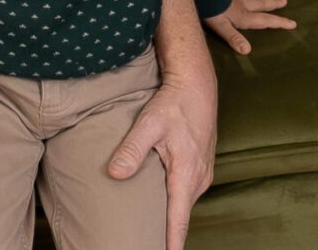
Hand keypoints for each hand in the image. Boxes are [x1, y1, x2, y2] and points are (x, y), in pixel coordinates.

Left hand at [107, 79, 214, 249]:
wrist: (197, 84)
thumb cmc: (173, 103)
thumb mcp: (149, 124)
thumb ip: (132, 149)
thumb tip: (115, 174)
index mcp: (186, 175)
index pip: (178, 222)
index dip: (170, 244)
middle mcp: (198, 180)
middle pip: (180, 217)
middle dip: (166, 235)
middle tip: (144, 244)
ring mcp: (202, 174)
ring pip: (183, 205)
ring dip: (170, 218)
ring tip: (151, 232)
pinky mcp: (200, 167)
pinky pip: (186, 193)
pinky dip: (174, 203)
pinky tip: (160, 205)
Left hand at [203, 0, 294, 55]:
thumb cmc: (210, 11)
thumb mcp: (222, 27)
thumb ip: (234, 38)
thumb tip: (247, 50)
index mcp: (242, 16)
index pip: (264, 21)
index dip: (279, 23)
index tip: (293, 23)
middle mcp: (239, 5)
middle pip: (259, 4)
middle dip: (272, 4)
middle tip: (284, 0)